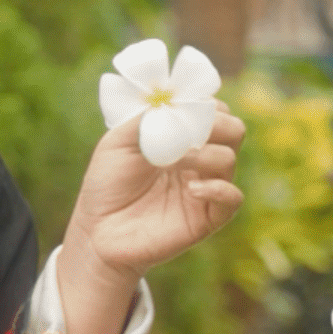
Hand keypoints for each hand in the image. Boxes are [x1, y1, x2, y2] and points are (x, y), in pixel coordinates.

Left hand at [66, 102, 244, 276]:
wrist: (99, 230)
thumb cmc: (107, 183)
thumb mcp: (118, 141)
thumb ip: (145, 119)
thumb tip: (173, 103)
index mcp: (182, 136)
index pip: (213, 110)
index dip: (204, 103)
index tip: (182, 105)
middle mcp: (199, 159)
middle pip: (233, 129)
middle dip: (217, 123)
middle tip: (189, 131)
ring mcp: (205, 186)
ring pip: (228, 159)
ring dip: (204, 154)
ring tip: (174, 161)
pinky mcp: (208, 217)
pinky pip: (233, 198)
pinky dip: (218, 189)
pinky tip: (191, 190)